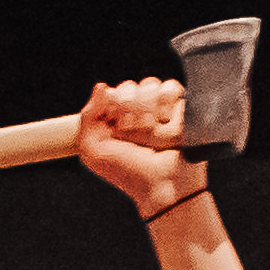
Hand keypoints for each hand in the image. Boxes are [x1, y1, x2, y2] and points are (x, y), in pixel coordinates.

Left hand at [77, 76, 197, 212]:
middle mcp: (137, 111)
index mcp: (115, 118)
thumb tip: (102, 87)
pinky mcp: (182, 106)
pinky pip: (171, 87)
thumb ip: (88, 116)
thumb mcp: (93, 151)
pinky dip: (167, 106)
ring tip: (152, 135)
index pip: (110, 92)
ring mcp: (159, 108)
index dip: (111, 108)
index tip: (114, 128)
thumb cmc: (129, 173)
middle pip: (129, 87)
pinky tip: (167, 125)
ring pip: (150, 84)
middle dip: (129, 111)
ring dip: (148, 112)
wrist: (162, 185)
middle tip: (134, 136)